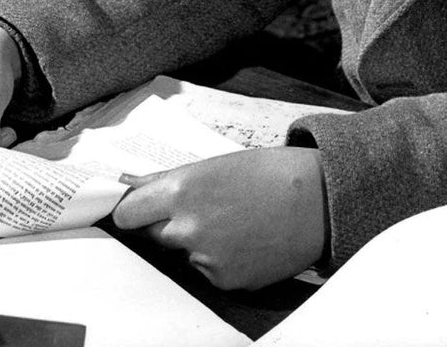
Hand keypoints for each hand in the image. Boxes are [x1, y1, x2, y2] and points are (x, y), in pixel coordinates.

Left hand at [111, 146, 326, 289]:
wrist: (318, 200)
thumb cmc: (269, 173)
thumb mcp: (214, 164)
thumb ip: (168, 180)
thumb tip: (130, 185)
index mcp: (181, 191)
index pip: (127, 213)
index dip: (131, 211)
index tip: (136, 210)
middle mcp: (188, 228)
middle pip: (155, 234)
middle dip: (168, 224)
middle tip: (203, 209)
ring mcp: (206, 259)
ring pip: (184, 253)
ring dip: (197, 242)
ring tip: (235, 222)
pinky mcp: (226, 281)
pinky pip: (208, 271)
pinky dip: (221, 260)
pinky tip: (247, 241)